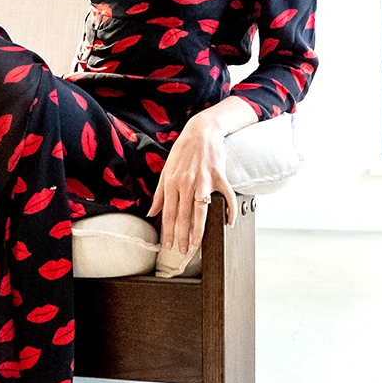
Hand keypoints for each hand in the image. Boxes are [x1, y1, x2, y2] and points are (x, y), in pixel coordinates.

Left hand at [146, 114, 236, 252]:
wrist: (201, 131)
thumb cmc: (182, 151)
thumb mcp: (166, 170)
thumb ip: (159, 194)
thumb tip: (152, 213)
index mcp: (171, 182)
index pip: (169, 212)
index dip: (169, 230)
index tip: (169, 245)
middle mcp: (186, 182)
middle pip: (184, 215)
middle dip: (182, 235)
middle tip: (183, 251)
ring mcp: (204, 180)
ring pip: (201, 210)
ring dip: (199, 229)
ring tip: (197, 245)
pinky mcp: (219, 176)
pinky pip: (226, 196)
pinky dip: (229, 210)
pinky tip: (229, 223)